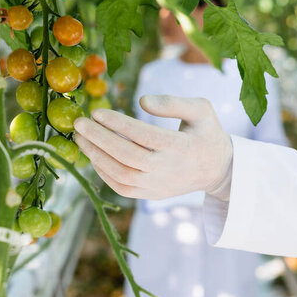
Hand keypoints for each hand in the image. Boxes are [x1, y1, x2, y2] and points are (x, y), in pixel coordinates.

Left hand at [73, 95, 233, 200]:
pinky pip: (121, 188)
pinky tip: (93, 155)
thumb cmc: (206, 133)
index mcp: (181, 147)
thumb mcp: (201, 109)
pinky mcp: (151, 195)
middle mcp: (168, 169)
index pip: (144, 136)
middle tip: (79, 123)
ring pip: (120, 175)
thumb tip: (141, 101)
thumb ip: (173, 102)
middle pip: (127, 157)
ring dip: (96, 156)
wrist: (217, 169)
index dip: (118, 124)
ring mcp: (158, 186)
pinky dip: (103, 173)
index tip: (97, 112)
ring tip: (80, 137)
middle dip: (99, 139)